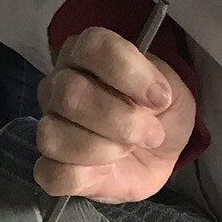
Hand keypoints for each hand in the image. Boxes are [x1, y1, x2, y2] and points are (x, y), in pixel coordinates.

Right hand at [35, 27, 197, 201]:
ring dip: (103, 148)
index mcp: (84, 53)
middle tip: (152, 133)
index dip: (128, 72)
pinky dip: (83, 175)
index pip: (92, 47)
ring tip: (128, 149)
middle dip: (121, 119)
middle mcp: (58, 85)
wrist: (160, 153)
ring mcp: (49, 126)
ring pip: (53, 134)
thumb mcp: (173, 89)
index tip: (160, 98)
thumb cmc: (160, 112)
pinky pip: (51, 174)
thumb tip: (148, 98)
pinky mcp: (50, 168)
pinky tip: (105, 170)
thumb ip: (160, 83)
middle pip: (70, 93)